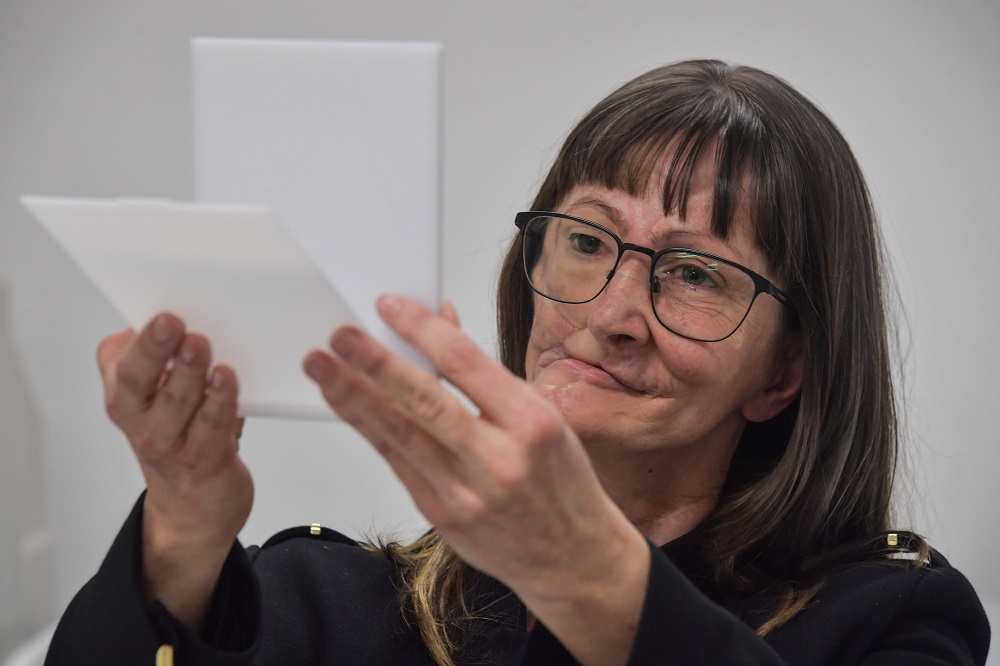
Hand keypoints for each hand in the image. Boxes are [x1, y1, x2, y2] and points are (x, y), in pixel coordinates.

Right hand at [98, 312, 251, 629]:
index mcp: (125, 398)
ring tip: (199, 344)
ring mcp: (170, 444)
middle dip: (154, 349)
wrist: (194, 509)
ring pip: (178, 401)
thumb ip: (164, 360)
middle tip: (172, 322)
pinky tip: (226, 379)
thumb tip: (192, 314)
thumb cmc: (181, 438)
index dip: (137, 339)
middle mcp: (140, 422)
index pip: (119, 363)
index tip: (157, 313)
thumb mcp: (159, 399)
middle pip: (139, 381)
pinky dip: (220, 400)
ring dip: (189, 371)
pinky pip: (212, 425)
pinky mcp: (204, 460)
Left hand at [303, 296, 649, 664]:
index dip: (422, 330)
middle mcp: (500, 458)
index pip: (467, 363)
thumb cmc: (561, 482)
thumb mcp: (543, 417)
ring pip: (400, 434)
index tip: (389, 306)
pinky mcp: (442, 515)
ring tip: (322, 367)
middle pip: (426, 400)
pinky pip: (398, 463)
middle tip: (340, 335)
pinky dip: (370, 430)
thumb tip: (442, 323)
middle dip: (376, 363)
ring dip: (355, 397)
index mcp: (532, 422)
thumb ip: (487, 375)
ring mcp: (467, 492)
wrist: (572, 558)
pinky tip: (349, 406)